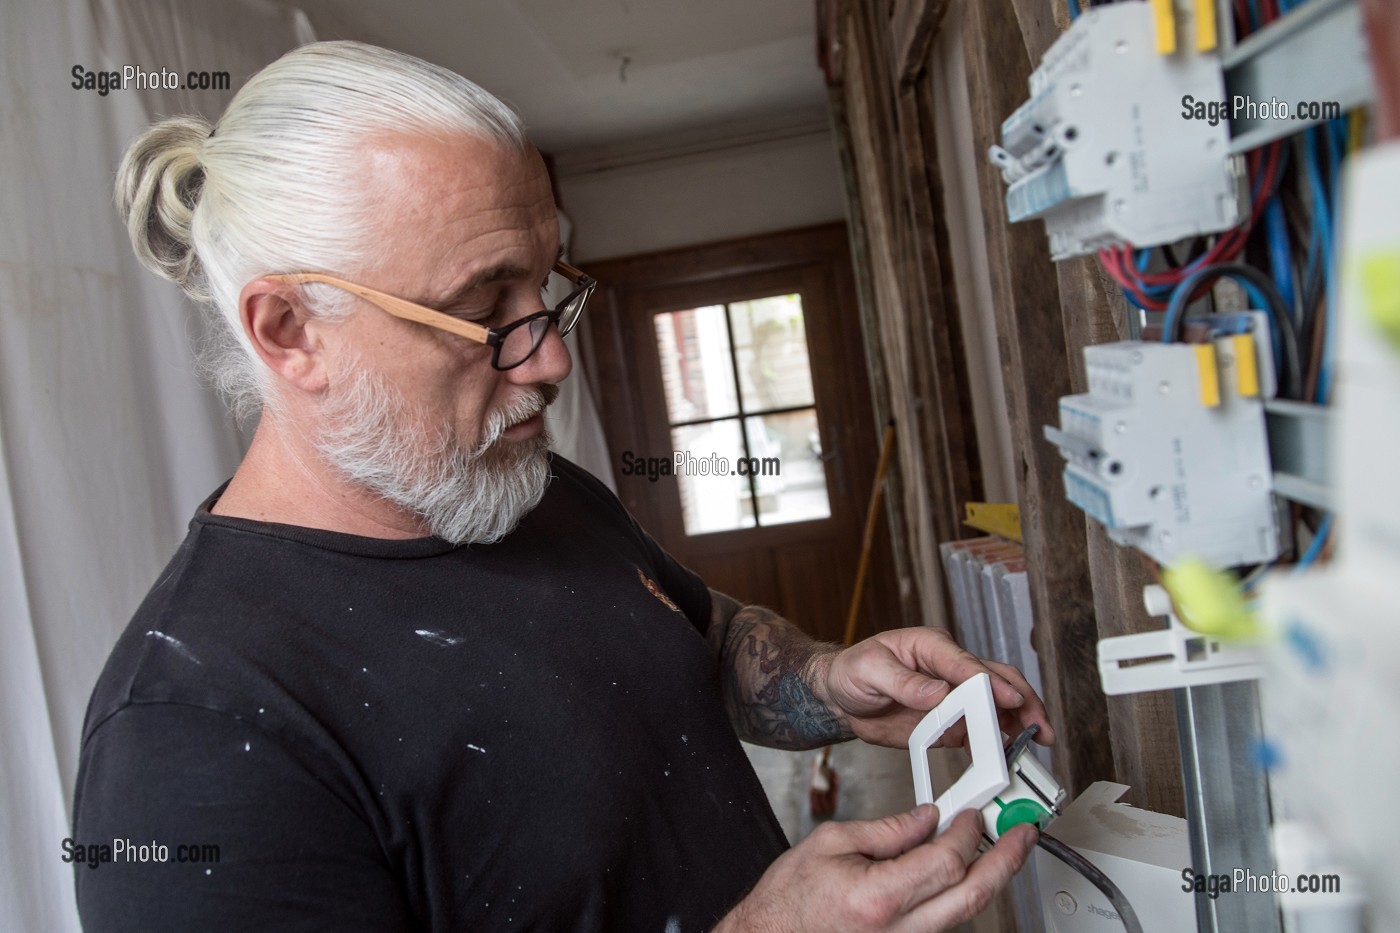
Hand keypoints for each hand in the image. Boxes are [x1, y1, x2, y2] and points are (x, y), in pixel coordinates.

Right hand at [715, 806, 1037, 932]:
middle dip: (1007, 860)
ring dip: (986, 877)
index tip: (970, 813)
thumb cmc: (788, 901)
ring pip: (964, 912)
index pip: (946, 860)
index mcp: (879, 897)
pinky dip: (958, 895)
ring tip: (999, 849)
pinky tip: (960, 874)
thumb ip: (886, 830)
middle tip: (1024, 834)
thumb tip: (926, 818)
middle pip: (973, 895)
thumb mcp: (830, 844)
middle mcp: (899, 931)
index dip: (966, 831)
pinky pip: (943, 923)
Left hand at [811, 627, 1053, 748]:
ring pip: (996, 706)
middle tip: (1038, 726)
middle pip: (997, 680)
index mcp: (931, 647)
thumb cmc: (852, 672)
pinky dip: (994, 743)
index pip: (968, 664)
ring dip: (1016, 723)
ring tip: (1031, 745)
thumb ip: (903, 681)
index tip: (1008, 700)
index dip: (990, 683)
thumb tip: (937, 692)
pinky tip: (1004, 756)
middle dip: (1022, 702)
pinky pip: (978, 730)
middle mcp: (949, 669)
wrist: (840, 698)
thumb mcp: (869, 670)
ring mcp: (953, 695)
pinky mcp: (949, 721)